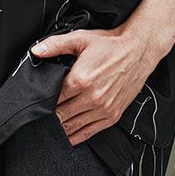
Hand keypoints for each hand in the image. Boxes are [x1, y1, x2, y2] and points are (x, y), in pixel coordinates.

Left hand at [28, 24, 160, 143]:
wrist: (138, 51)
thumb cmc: (110, 46)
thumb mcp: (80, 39)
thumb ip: (55, 45)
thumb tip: (36, 51)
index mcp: (80, 80)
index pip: (52, 99)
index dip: (42, 101)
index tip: (38, 101)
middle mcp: (92, 97)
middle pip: (60, 115)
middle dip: (49, 115)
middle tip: (42, 114)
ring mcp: (103, 109)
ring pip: (72, 127)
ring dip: (60, 127)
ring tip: (52, 124)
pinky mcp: (112, 116)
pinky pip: (89, 133)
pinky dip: (75, 136)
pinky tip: (67, 135)